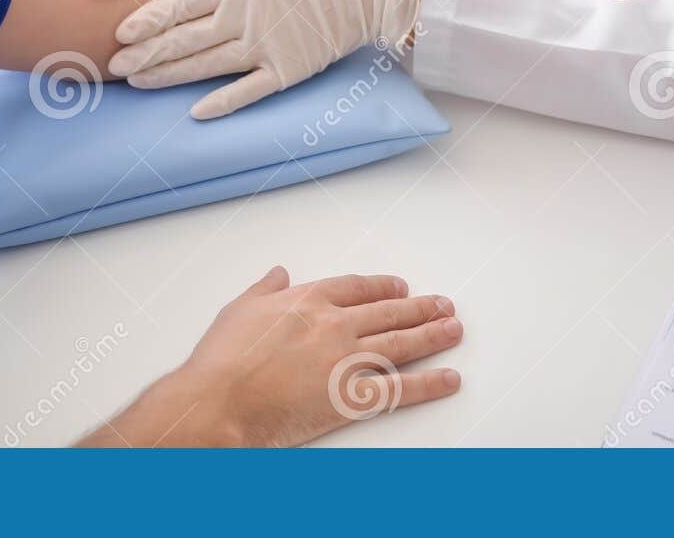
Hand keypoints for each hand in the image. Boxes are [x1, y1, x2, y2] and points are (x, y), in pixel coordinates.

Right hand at [80, 266, 462, 446]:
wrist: (219, 401)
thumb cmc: (222, 361)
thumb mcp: (238, 310)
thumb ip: (264, 289)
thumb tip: (278, 272)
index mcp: (307, 300)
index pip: (356, 287)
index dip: (382, 286)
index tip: (399, 286)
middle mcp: (334, 324)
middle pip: (388, 310)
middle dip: (419, 306)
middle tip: (442, 304)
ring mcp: (347, 359)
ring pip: (402, 341)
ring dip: (433, 334)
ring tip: (454, 328)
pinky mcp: (353, 397)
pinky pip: (402, 389)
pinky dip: (430, 384)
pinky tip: (449, 379)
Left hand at [109, 0, 422, 119]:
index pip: (181, 6)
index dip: (147, 20)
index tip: (120, 32)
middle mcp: (246, 20)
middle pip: (185, 41)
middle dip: (145, 54)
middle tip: (112, 66)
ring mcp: (266, 48)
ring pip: (207, 67)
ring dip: (169, 77)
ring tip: (137, 83)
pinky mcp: (288, 72)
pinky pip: (248, 91)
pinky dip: (222, 102)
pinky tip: (195, 113)